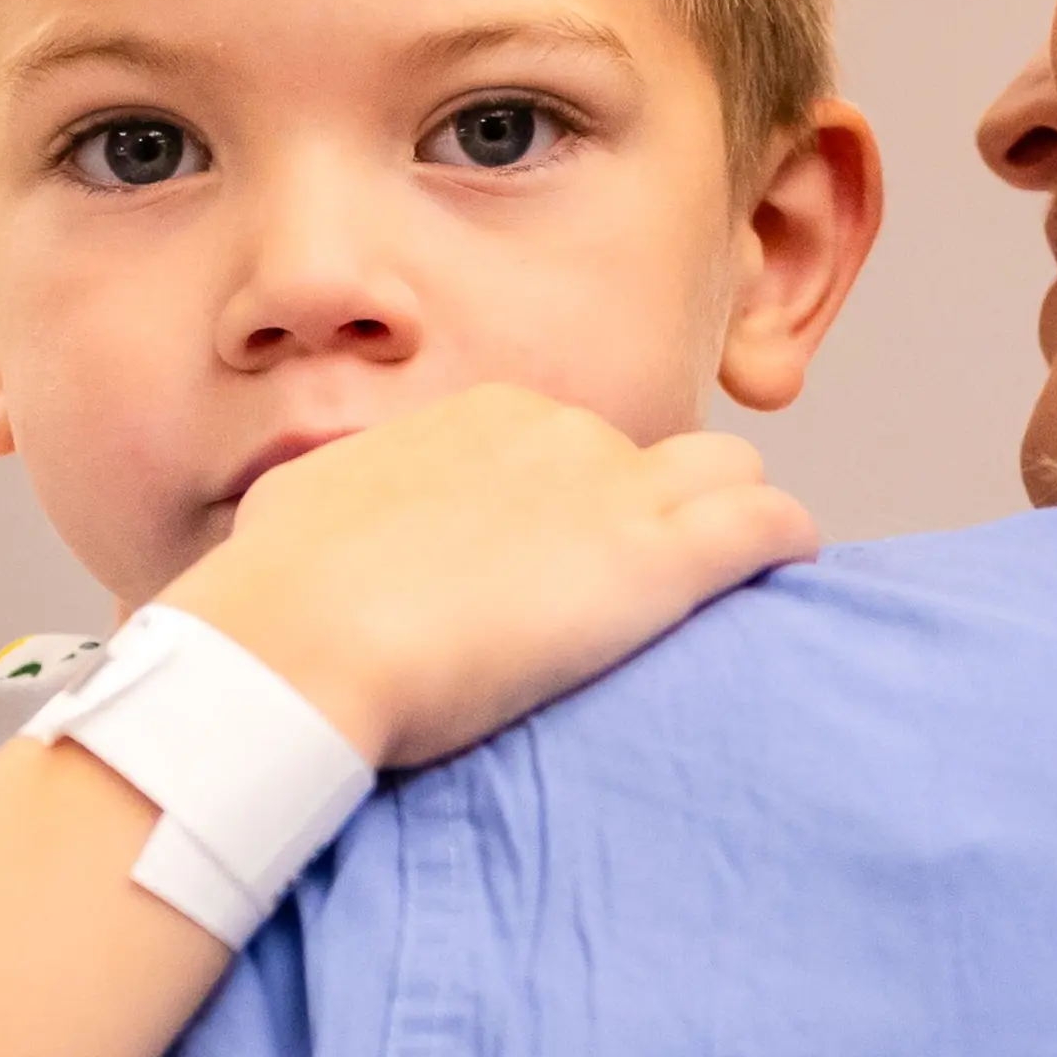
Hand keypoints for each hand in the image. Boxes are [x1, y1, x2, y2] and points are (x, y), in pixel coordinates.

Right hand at [158, 384, 815, 769]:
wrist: (298, 637)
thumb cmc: (275, 593)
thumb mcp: (303, 512)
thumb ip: (345, 507)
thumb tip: (322, 524)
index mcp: (478, 418)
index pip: (566, 445)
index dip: (575, 508)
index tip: (558, 566)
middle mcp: (556, 433)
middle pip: (649, 458)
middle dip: (650, 514)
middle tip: (625, 594)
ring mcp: (612, 489)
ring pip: (727, 472)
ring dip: (725, 522)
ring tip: (714, 590)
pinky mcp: (658, 558)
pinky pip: (769, 524)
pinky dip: (781, 549)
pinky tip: (778, 581)